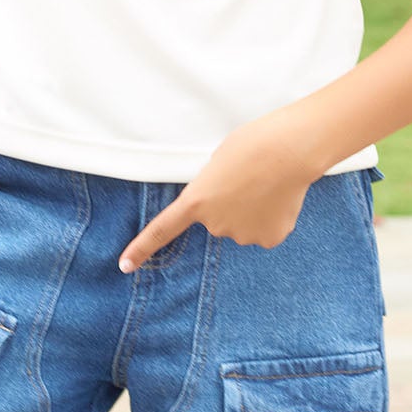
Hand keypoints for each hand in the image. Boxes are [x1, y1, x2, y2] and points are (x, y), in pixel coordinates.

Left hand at [118, 115, 322, 271]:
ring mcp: (242, 235)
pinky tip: (278, 198)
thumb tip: (230, 212)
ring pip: (243, 225)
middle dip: (229, 205)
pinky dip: (271, 218)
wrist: (287, 150)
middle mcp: (215, 224)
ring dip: (252, 211)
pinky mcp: (268, 239)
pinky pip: (264, 230)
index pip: (162, 229)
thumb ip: (214, 191)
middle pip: (218, 220)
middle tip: (246, 179)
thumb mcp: (218, 163)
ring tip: (265, 184)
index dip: (142, 248)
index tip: (124, 266)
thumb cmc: (250, 145)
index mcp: (196, 200)